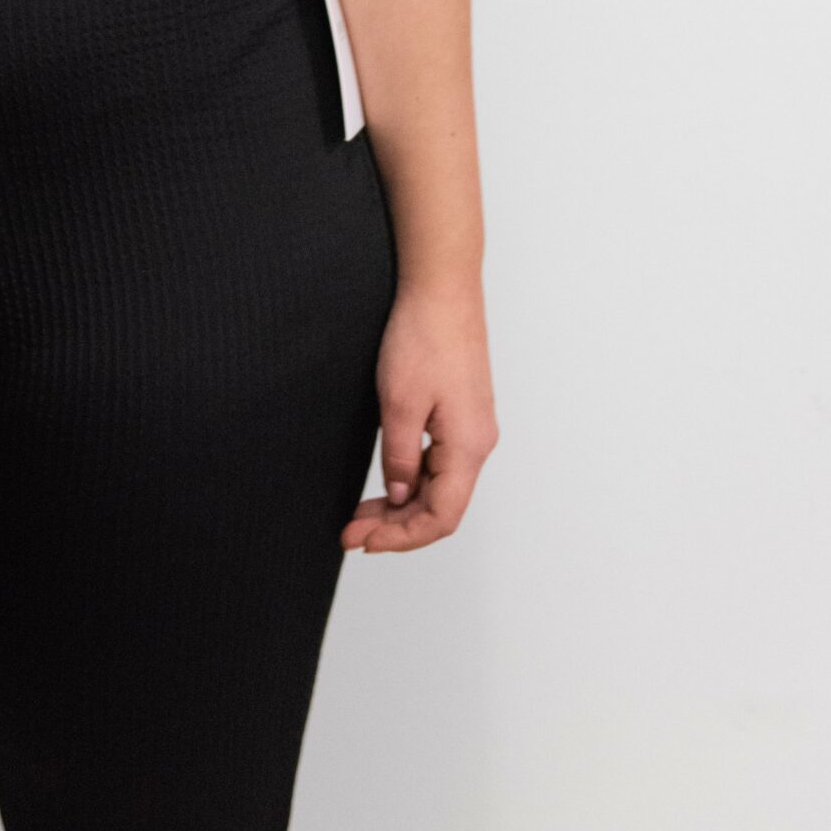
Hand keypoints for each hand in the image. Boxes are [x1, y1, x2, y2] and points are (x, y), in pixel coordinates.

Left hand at [343, 275, 497, 552]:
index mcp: (468, 447)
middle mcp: (478, 444)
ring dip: (401, 505)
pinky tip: (387, 482)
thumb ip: (400, 458)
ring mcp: (472, 428)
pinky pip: (439, 462)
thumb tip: (400, 499)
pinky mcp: (462, 413)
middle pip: (440, 507)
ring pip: (439, 486)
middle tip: (352, 533)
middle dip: (395, 526)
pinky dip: (412, 480)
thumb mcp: (398, 403)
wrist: (442, 287)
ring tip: (361, 514)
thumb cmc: (423, 337)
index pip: (441, 517)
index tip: (365, 543)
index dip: (402, 538)